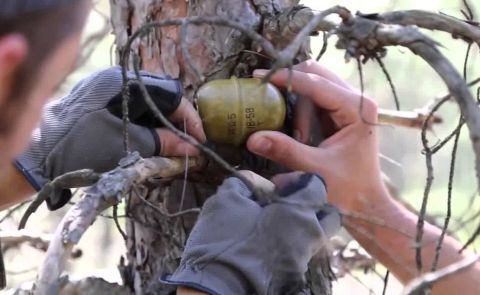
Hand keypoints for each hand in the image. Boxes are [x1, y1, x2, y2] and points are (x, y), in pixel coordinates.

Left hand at [15, 67, 205, 209]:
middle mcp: (119, 80)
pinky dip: (148, 128)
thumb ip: (165, 144)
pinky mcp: (102, 103)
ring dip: (163, 128)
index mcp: (125, 82)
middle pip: (162, 99)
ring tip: (173, 150)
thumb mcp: (129, 147)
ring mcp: (109, 91)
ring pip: (150, 107)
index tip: (200, 142)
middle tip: (188, 148)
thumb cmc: (83, 149)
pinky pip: (135, 112)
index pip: (172, 94)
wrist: (39, 156)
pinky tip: (153, 144)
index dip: (190, 120)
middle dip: (178, 125)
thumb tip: (195, 150)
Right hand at [162, 171, 340, 294]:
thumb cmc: (223, 238)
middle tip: (285, 206)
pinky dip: (288, 246)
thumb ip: (245, 183)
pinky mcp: (294, 276)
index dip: (295, 180)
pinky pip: (300, 254)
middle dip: (312, 207)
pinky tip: (265, 246)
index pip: (316, 186)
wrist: (217, 286)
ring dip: (299, 227)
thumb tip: (255, 184)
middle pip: (329, 216)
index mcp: (299, 213)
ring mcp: (304, 260)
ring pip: (314, 237)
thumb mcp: (226, 199)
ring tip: (272, 226)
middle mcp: (310, 236)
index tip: (274, 185)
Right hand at [246, 60, 383, 211]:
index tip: (259, 78)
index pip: (317, 84)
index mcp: (358, 109)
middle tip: (264, 93)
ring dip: (296, 103)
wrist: (366, 204)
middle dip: (290, 84)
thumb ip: (285, 151)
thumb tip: (252, 137)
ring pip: (314, 85)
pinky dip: (298, 107)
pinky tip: (291, 125)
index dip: (287, 79)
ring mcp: (349, 106)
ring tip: (295, 136)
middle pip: (317, 75)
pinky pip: (314, 99)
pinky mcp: (340, 115)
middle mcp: (357, 101)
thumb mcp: (315, 170)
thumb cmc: (348, 189)